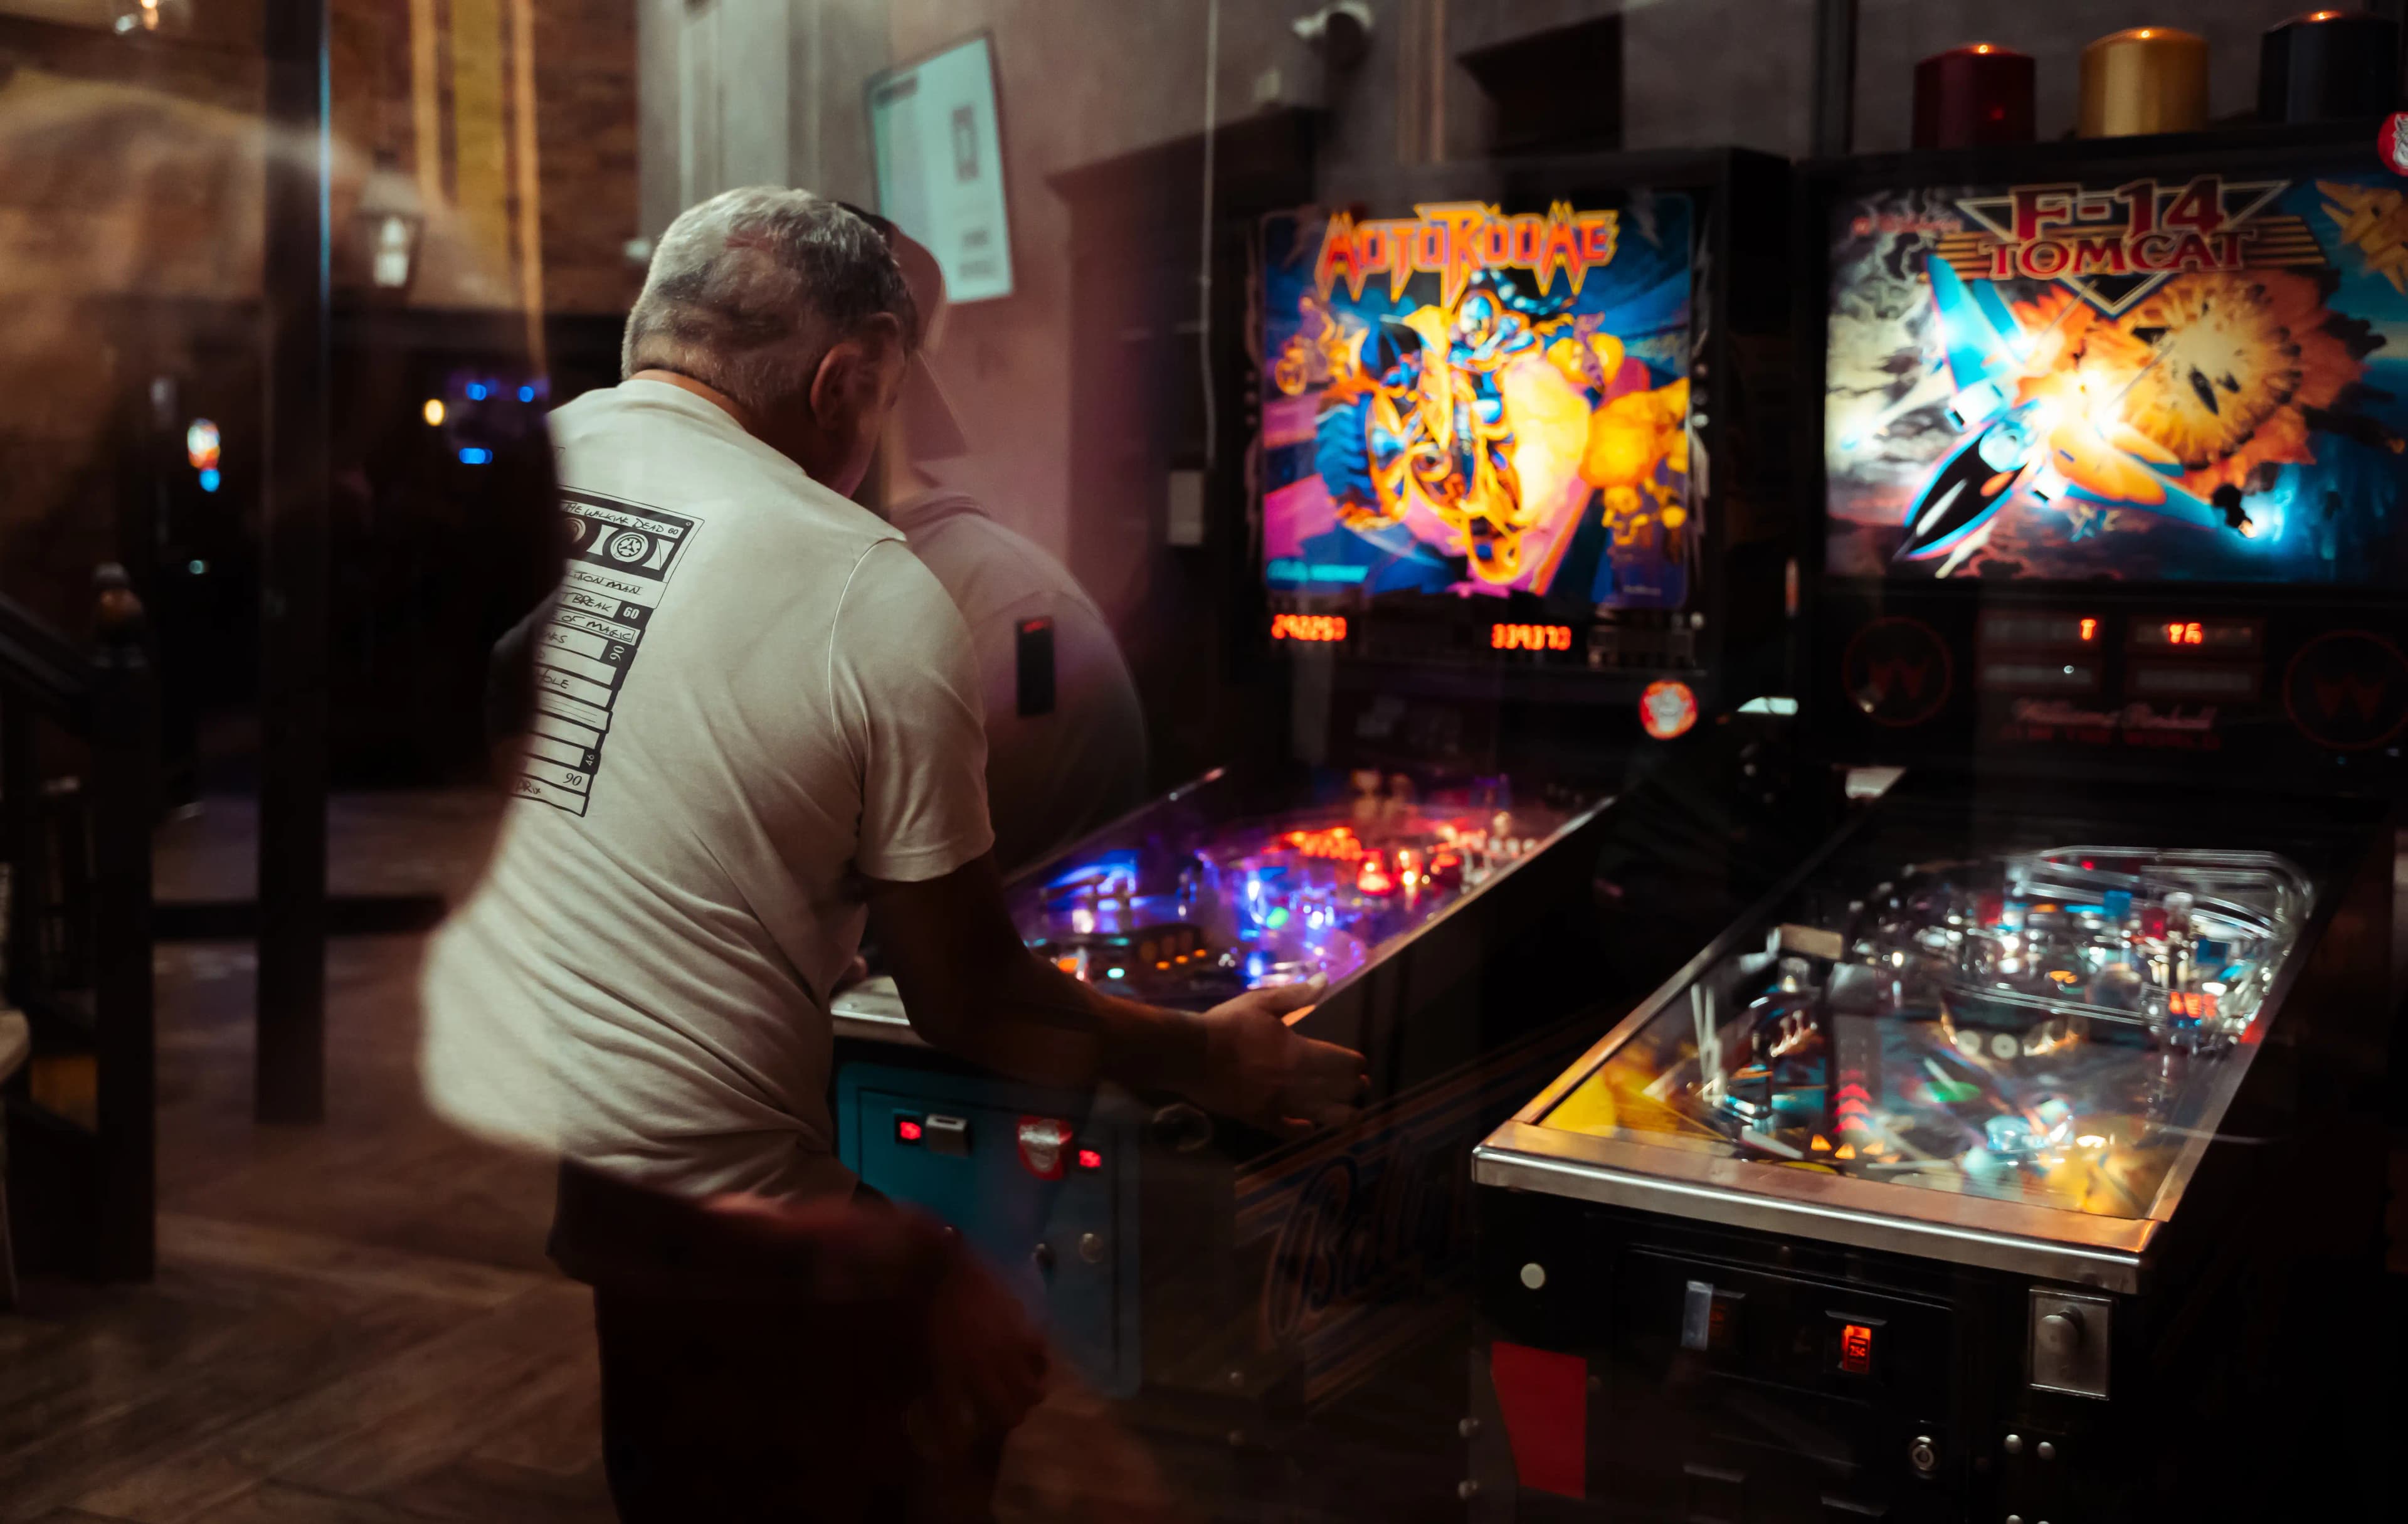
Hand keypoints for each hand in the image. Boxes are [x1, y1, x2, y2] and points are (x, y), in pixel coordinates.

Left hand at [910, 1245, 1049, 1459]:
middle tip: (1004, 1415)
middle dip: (1006, 1420)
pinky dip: (1039, 1362)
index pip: (955, 1422)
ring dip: (1027, 1397)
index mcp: (949, 1374)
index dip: (955, 1443)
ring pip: (1030, 1391)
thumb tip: (931, 1398)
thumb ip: (930, 1375)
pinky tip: (1035, 1359)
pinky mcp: (1021, 1326)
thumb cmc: (924, 1303)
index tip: (957, 1452)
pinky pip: (1040, 1354)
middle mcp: (981, 1369)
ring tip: (1026, 1393)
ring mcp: (1005, 1349)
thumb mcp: (917, 1346)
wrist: (944, 1263)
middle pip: (1007, 1413)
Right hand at [1187, 980, 1367, 1135]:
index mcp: (1298, 1053)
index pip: (1340, 1063)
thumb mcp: (1261, 1002)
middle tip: (1362, 1086)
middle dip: (1353, 1089)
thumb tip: (1324, 980)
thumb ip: (1296, 996)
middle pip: (1336, 1091)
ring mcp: (1277, 1104)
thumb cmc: (1227, 1025)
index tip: (1361, 1064)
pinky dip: (1300, 1130)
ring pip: (1319, 1115)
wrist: (1190, 1054)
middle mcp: (1294, 1083)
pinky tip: (1308, 1128)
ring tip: (1352, 1114)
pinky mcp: (1258, 1117)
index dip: (1354, 1065)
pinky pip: (1285, 1129)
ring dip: (1339, 1115)